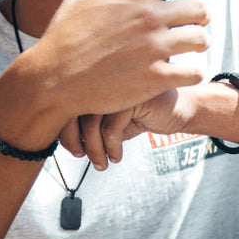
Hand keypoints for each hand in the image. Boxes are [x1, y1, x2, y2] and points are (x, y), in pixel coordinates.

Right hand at [27, 0, 211, 122]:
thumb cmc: (65, 33)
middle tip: (197, 24)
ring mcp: (154, 47)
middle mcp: (149, 15)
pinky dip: (194, 71)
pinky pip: (194, 71)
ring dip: (201, 43)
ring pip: (201, 39)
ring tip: (193, 49)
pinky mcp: (155, 77)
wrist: (54, 77)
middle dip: (202, 16)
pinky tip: (185, 72)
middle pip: (199, 9)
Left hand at [62, 87, 191, 169]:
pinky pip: (111, 129)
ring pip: (90, 123)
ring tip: (102, 163)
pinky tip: (117, 157)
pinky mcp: (134, 96)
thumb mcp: (109, 116)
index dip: (62, 131)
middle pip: (71, 112)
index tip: (73, 150)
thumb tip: (65, 142)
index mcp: (90, 75)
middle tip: (82, 157)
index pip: (60, 103)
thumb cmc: (141, 112)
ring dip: (95, 150)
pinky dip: (111, 148)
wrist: (178, 108)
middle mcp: (100, 74)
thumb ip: (86, 122)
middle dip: (74, 142)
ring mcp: (117, 82)